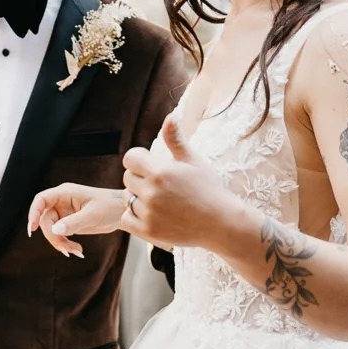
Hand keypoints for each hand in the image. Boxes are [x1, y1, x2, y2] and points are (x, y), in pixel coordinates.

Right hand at [27, 183, 125, 258]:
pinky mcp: (69, 222)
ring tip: (76, 252)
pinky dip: (66, 244)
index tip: (32, 229)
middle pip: (45, 219)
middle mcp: (62, 201)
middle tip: (66, 250)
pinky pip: (60, 234)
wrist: (121, 211)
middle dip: (53, 236)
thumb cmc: (109, 207)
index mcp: (65, 193)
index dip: (33, 213)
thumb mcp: (92, 216)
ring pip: (52, 229)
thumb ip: (73, 223)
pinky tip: (78, 251)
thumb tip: (54, 230)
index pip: (41, 200)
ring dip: (60, 243)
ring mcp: (64, 212)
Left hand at [120, 115, 234, 248]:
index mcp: (160, 172)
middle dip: (140, 177)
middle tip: (160, 184)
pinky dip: (135, 216)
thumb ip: (176, 139)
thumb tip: (169, 116)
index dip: (139, 159)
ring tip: (159, 200)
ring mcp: (149, 214)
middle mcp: (151, 193)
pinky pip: (126, 219)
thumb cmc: (208, 188)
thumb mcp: (193, 161)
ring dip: (138, 197)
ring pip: (128, 199)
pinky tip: (152, 213)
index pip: (130, 158)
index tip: (151, 165)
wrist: (220, 223)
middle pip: (128, 178)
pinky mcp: (148, 232)